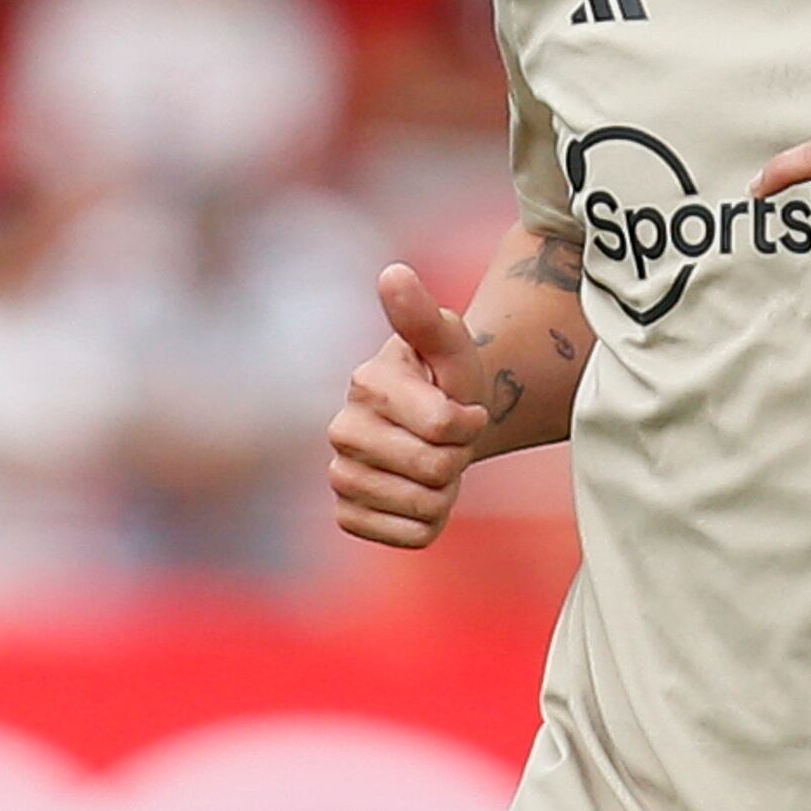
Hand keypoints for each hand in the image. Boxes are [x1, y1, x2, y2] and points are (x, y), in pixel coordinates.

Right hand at [329, 265, 491, 549]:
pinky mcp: (349, 516)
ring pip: (424, 506)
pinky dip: (431, 521)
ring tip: (435, 463)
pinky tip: (420, 494)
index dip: (468, 423)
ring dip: (446, 490)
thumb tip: (394, 273)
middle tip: (448, 439)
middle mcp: (342, 431)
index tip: (463, 408)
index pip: (442, 426)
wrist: (440, 423)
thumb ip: (422, 314)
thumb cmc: (446, 378)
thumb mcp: (447, 341)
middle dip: (458, 457)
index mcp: (366, 384)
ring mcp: (341, 476)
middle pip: (435, 469)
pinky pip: (411, 536)